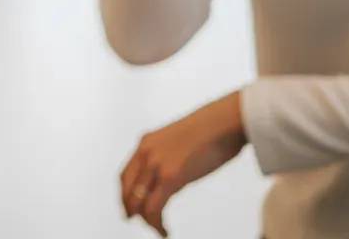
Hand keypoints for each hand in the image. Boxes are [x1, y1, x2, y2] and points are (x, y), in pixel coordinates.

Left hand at [120, 92, 247, 236]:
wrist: (224, 121)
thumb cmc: (211, 129)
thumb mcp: (180, 140)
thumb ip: (171, 154)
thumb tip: (177, 171)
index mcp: (146, 142)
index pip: (125, 174)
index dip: (125, 194)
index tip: (129, 207)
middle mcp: (145, 153)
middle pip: (127, 190)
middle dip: (131, 210)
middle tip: (138, 222)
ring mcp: (156, 164)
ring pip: (137, 202)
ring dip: (145, 220)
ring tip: (158, 229)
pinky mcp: (170, 176)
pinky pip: (153, 208)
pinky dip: (156, 224)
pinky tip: (165, 231)